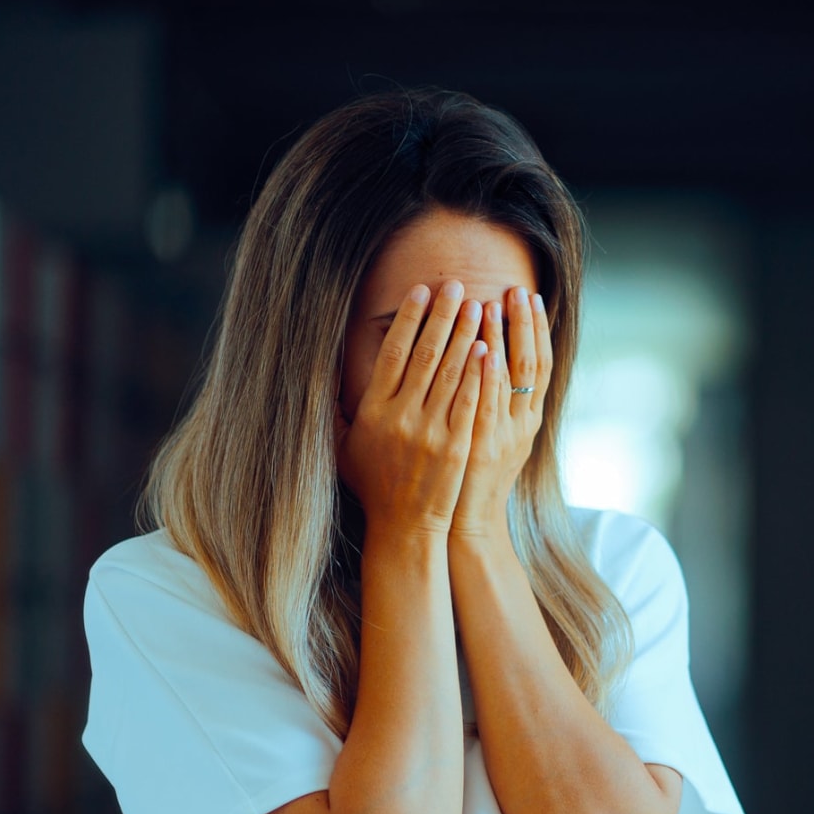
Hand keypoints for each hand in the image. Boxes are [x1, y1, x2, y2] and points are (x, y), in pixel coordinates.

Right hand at [337, 281, 490, 535]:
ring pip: (451, 374)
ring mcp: (432, 432)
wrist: (405, 527)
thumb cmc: (374, 485)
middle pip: (425, 356)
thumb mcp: (344, 448)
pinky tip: (489, 348)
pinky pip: (470, 402)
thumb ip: (339, 411)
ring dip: (466, 336)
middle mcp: (402, 417)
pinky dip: (479, 374)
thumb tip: (324, 375)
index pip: (392, 354)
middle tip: (457, 285)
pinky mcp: (458, 446)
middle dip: (442, 317)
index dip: (407, 319)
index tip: (421, 291)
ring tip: (479, 305)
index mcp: (374, 412)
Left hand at [451, 286, 550, 541]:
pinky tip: (483, 350)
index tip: (529, 295)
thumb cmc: (468, 481)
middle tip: (517, 288)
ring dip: (499, 340)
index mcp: (527, 420)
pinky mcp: (477, 448)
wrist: (462, 527)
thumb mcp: (494, 442)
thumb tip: (486, 361)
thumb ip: (493, 405)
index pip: (539, 363)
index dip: (536, 329)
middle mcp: (521, 425)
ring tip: (490, 302)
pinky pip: (485, 407)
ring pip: (506, 381)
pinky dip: (487, 378)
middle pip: (529, 364)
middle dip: (523, 324)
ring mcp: (501, 436)